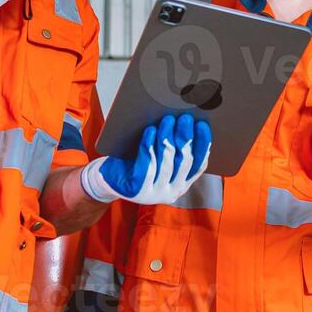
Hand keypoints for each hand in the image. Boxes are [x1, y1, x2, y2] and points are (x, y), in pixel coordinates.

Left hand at [79, 114, 211, 204]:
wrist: (109, 179)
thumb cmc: (136, 163)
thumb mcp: (160, 159)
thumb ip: (175, 149)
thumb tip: (187, 121)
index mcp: (181, 184)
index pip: (198, 165)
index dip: (203, 144)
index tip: (202, 124)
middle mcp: (171, 192)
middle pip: (184, 161)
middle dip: (185, 137)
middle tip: (185, 118)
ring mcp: (154, 193)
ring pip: (166, 161)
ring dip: (168, 137)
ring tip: (167, 119)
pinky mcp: (137, 189)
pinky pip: (146, 164)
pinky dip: (149, 145)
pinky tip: (151, 130)